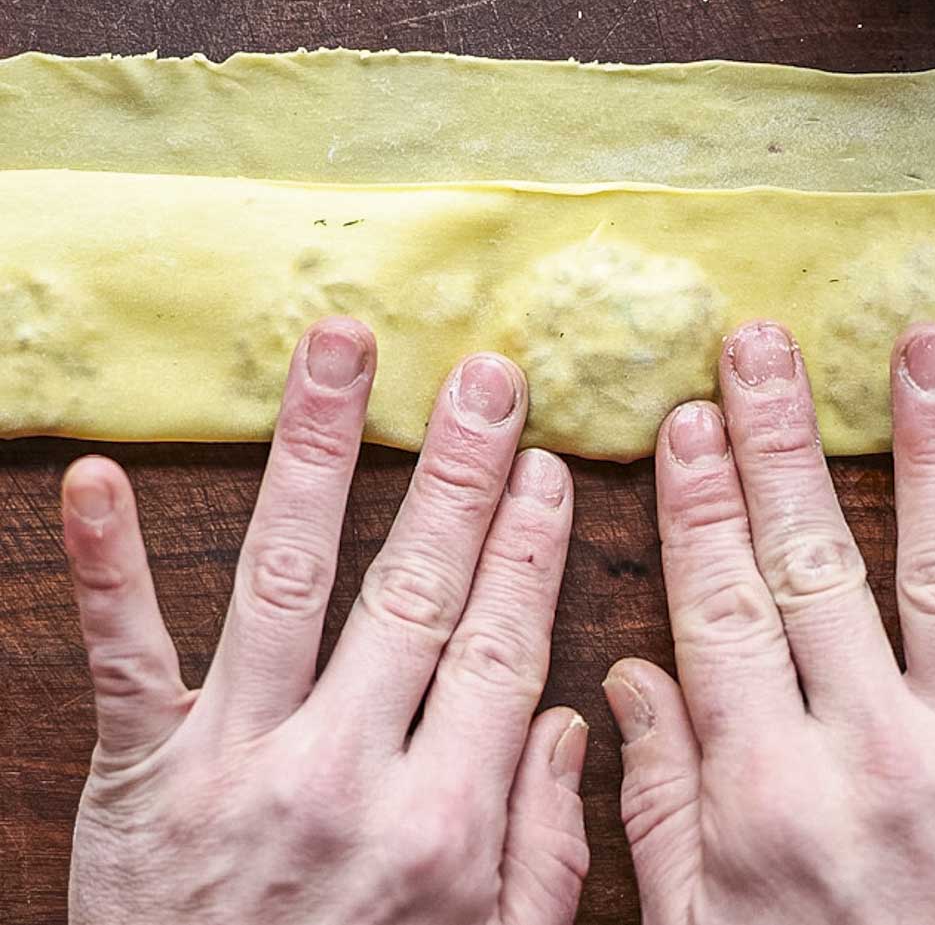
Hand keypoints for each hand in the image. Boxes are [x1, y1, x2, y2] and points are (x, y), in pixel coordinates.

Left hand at [63, 319, 587, 924]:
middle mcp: (345, 780)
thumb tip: (570, 718)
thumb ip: (544, 851)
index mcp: (443, 825)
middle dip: (455, 473)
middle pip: (412, 593)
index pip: (499, 646)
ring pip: (285, 582)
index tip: (542, 463)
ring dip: (314, 453)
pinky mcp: (138, 779)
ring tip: (337, 351)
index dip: (525, 547)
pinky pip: (124, 660)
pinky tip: (96, 479)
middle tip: (481, 376)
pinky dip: (106, 568)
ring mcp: (237, 768)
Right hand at [606, 319, 934, 924]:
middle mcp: (870, 758)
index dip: (703, 506)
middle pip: (817, 568)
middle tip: (766, 345)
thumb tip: (631, 674)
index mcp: (766, 793)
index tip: (691, 417)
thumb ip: (658, 801)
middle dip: (783, 447)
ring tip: (925, 351)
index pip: (721, 610)